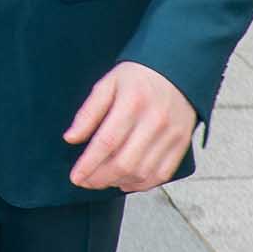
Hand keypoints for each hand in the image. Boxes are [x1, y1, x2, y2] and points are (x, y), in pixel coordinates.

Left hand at [63, 62, 194, 192]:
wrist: (179, 67)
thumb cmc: (139, 77)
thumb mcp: (108, 84)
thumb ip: (88, 112)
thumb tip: (71, 138)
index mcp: (132, 103)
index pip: (106, 142)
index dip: (88, 164)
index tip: (75, 176)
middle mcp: (154, 121)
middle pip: (124, 163)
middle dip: (99, 178)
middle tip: (85, 181)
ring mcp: (171, 134)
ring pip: (142, 172)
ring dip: (118, 182)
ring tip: (102, 180)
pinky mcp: (181, 143)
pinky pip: (161, 174)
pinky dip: (141, 184)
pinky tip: (125, 181)